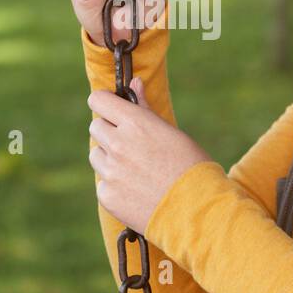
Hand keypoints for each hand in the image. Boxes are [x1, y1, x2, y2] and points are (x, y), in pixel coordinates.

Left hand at [88, 77, 210, 235]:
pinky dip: (114, 184)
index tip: (113, 111)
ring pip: (96, 155)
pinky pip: (102, 182)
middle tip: (131, 145)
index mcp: (134, 123)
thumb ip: (144, 108)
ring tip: (136, 169)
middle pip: (95, 127)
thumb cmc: (190, 166)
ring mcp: (110, 171)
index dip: (105, 104)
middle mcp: (117, 144)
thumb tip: (134, 82)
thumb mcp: (170, 131)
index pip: (98, 100)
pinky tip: (135, 189)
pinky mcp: (107, 195)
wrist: (196, 210)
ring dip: (109, 158)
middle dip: (109, 132)